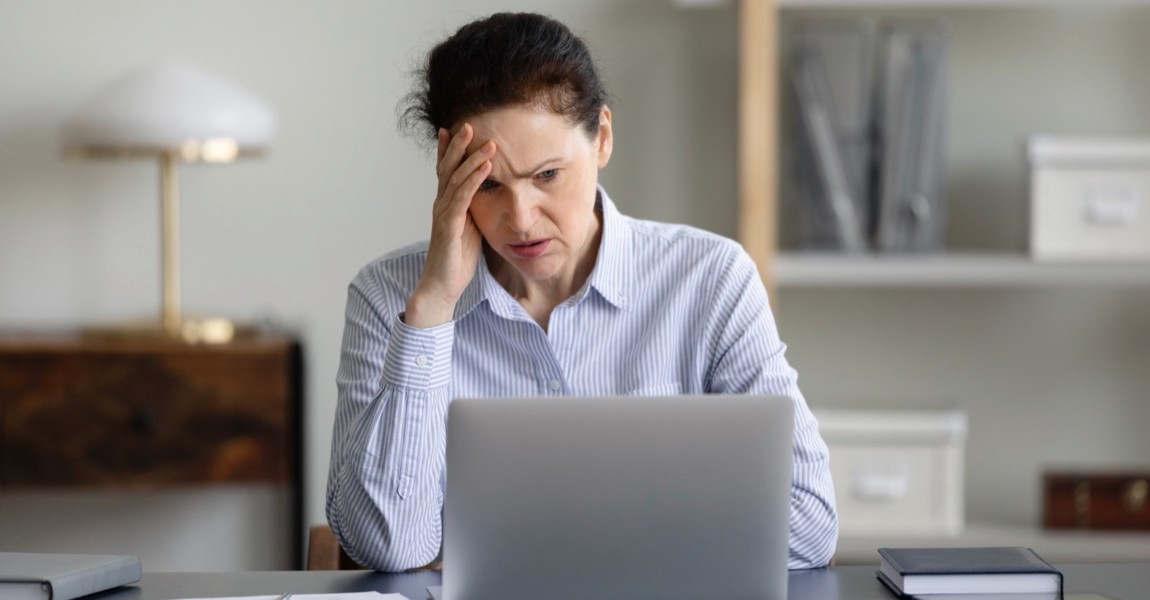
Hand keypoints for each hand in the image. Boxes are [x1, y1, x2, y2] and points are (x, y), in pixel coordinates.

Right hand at [405, 124, 494, 327]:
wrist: (442, 285)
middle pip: (448, 168)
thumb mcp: (470, 228)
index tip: (456, 129)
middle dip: (458, 145)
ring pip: (456, 179)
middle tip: (469, 124)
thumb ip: (474, 210)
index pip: (447, 171)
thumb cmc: (457, 259)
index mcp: (446, 204)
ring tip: (485, 141)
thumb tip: (489, 196)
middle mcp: (441, 204)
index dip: (450, 150)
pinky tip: (485, 167)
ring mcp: (443, 214)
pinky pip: (462, 197)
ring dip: (471, 158)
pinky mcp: (449, 225)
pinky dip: (474, 180)